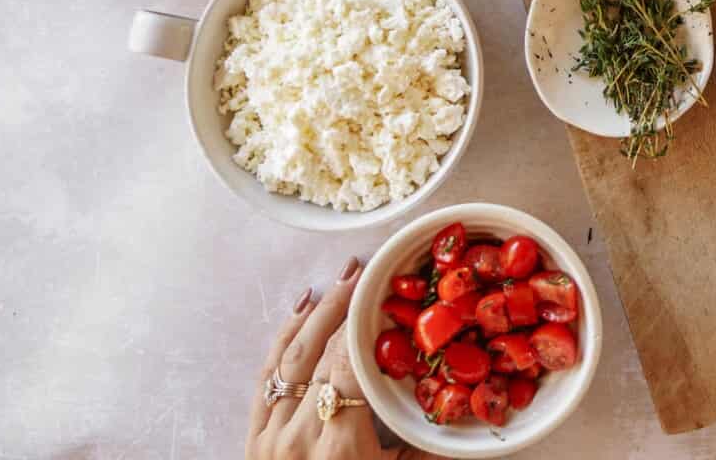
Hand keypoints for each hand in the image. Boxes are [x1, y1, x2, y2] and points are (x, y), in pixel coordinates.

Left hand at [246, 258, 443, 459]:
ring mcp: (269, 435)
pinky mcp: (252, 435)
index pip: (349, 370)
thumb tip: (463, 417)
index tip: (389, 299)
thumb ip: (423, 453)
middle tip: (374, 272)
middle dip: (348, 308)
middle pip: (323, 354)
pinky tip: (303, 307)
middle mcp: (298, 436)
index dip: (366, 330)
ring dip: (319, 311)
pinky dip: (284, 336)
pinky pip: (266, 374)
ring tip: (344, 277)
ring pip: (292, 355)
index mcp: (338, 450)